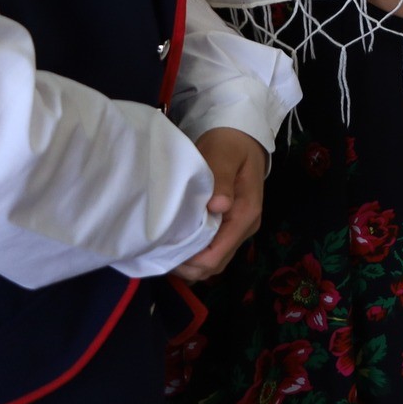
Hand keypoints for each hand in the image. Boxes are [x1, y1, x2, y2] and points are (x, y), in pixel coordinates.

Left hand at [172, 127, 267, 282]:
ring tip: (163, 250)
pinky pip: (211, 252)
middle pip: (213, 265)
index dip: (188, 260)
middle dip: (185, 265)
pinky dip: (193, 256)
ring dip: (188, 263)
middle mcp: (245, 227)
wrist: (241, 138)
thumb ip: (221, 179)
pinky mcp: (230, 227)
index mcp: (245, 214)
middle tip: (157, 251)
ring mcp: (238, 229)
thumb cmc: (230, 145)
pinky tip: (176, 245)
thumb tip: (219, 206)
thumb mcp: (223, 155)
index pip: (215, 255)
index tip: (163, 249)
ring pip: (212, 263)